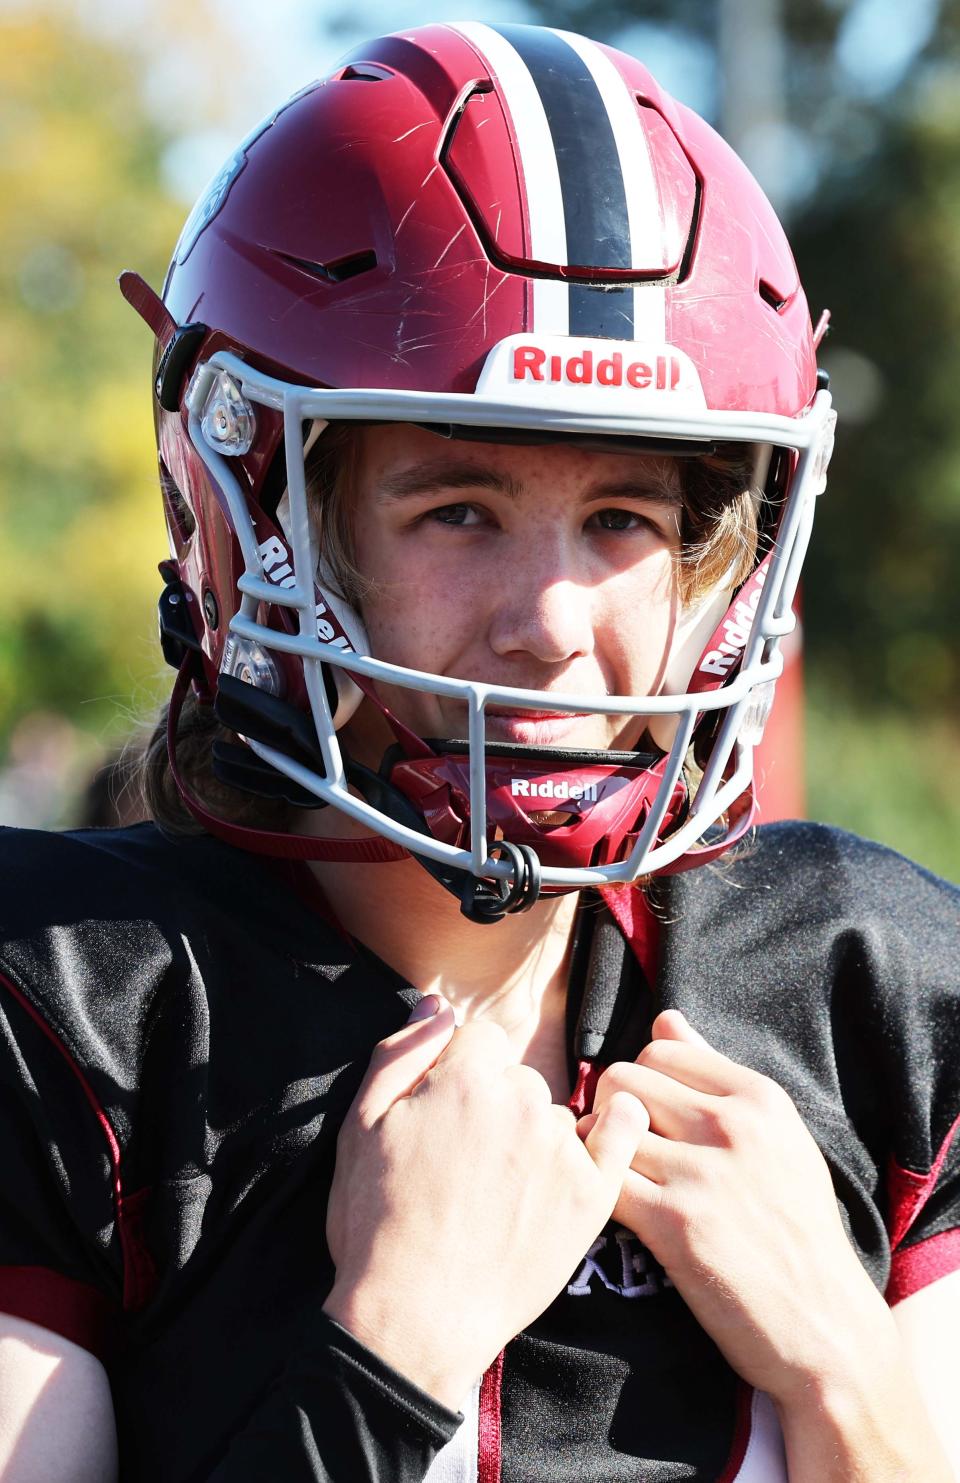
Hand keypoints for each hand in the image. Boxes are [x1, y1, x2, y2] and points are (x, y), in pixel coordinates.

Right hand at [324, 996, 647, 1408]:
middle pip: (518, 1078)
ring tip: (501, 1193)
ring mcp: (561, 1148)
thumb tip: (436, 1005)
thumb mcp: (360, 1127)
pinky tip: (608, 1130)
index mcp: (464, 1078)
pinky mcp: (592, 1195)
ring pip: (555, 1116)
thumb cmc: (377, 1224)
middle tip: (468, 1162)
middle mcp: (520, 1102)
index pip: (481, 1039)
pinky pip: (621, 1135)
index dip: (462, 1071)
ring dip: (536, 1137)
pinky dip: (618, 1128)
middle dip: (496, 1106)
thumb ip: (401, 1053)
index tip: (448, 1110)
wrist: (416, 1319)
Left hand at [577, 1010, 893, 1406]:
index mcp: (759, 1098)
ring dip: (599, 1153)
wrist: (823, 1326)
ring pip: (606, 1127)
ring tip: (616, 1178)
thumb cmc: (796, 1229)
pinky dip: (595, 1192)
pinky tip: (613, 1209)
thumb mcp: (778, 1138)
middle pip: (622, 1078)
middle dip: (611, 1109)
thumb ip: (716, 1073)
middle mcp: (732, 1126)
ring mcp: (702, 1175)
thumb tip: (666, 1018)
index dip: (642, 1080)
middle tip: (622, 1147)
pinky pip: (603, 1182)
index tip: (647, 1116)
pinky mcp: (674, 1226)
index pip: (660, 1049)